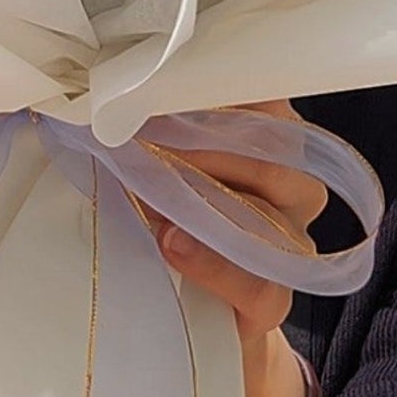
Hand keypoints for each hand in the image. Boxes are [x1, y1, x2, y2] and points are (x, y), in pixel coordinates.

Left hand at [147, 103, 326, 396]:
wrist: (191, 314)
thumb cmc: (174, 222)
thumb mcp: (164, 171)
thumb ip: (156, 135)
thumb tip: (102, 100)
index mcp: (274, 143)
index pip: (267, 101)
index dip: (222, 91)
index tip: (165, 82)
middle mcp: (294, 188)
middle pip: (276, 155)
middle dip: (205, 142)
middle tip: (144, 133)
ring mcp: (291, 247)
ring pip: (270, 215)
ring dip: (207, 198)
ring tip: (150, 189)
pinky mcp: (275, 301)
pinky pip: (261, 282)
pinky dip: (214, 262)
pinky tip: (171, 243)